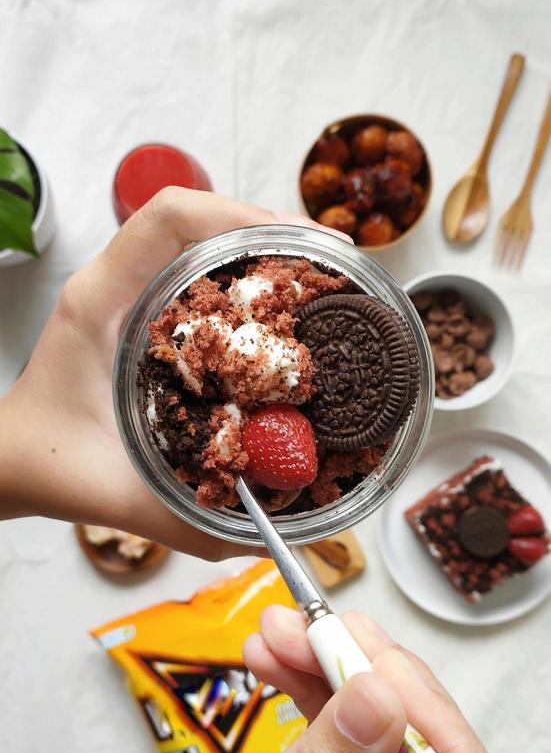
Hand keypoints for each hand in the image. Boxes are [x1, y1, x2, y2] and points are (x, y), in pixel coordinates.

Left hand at [0, 188, 340, 559]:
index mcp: (102, 303)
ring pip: (200, 239)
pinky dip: (243, 278)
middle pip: (199, 218)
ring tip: (316, 280)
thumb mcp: (117, 495)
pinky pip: (196, 270)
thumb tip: (272, 536)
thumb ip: (190, 524)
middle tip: (331, 265)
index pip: (170, 219)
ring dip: (261, 251)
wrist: (10, 458)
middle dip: (272, 232)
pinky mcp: (139, 308)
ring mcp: (126, 290)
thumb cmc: (47, 462)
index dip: (244, 216)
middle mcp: (114, 283)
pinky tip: (278, 312)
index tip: (304, 246)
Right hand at [102, 606, 515, 752]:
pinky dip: (314, 693)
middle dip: (378, 686)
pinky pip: (347, 743)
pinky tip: (277, 657)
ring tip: (284, 631)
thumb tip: (380, 699)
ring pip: (388, 743)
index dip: (439, 739)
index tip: (378, 671)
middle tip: (327, 630)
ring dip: (339, 675)